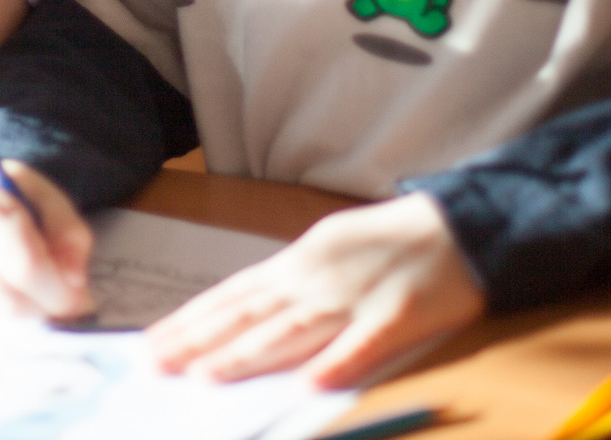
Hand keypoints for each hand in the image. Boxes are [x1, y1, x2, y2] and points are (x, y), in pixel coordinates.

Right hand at [0, 161, 95, 320]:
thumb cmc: (12, 194)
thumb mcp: (48, 196)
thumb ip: (69, 233)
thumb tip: (75, 284)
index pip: (24, 267)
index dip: (58, 290)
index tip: (84, 299)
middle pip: (13, 300)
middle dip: (49, 304)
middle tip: (75, 298)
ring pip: (4, 312)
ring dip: (35, 307)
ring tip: (47, 283)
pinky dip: (16, 305)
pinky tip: (18, 281)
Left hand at [145, 193, 482, 388]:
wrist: (457, 225)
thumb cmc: (388, 243)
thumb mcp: (326, 251)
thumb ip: (289, 286)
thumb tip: (243, 316)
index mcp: (298, 262)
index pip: (233, 296)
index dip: (191, 320)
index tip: (154, 341)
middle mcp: (316, 279)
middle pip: (249, 315)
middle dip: (199, 341)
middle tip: (156, 362)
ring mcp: (354, 297)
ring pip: (292, 331)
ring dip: (247, 354)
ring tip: (208, 376)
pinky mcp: (397, 316)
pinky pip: (363, 345)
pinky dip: (336, 363)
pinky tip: (309, 384)